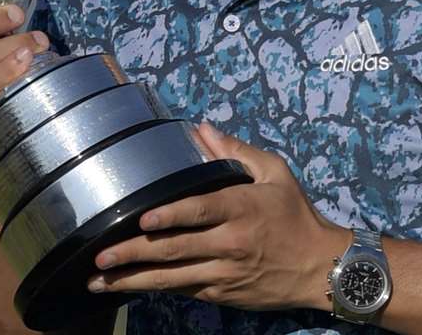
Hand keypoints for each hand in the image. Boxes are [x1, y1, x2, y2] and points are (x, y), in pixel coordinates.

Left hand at [86, 123, 346, 310]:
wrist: (322, 269)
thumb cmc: (296, 214)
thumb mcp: (275, 173)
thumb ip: (236, 151)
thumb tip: (201, 128)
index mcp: (241, 208)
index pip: (199, 212)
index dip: (170, 216)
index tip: (142, 218)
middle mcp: (229, 243)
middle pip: (175, 249)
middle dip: (134, 253)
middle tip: (101, 256)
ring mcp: (224, 272)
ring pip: (173, 277)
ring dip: (134, 279)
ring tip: (99, 280)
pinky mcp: (223, 292)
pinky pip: (185, 289)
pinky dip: (156, 288)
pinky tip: (130, 286)